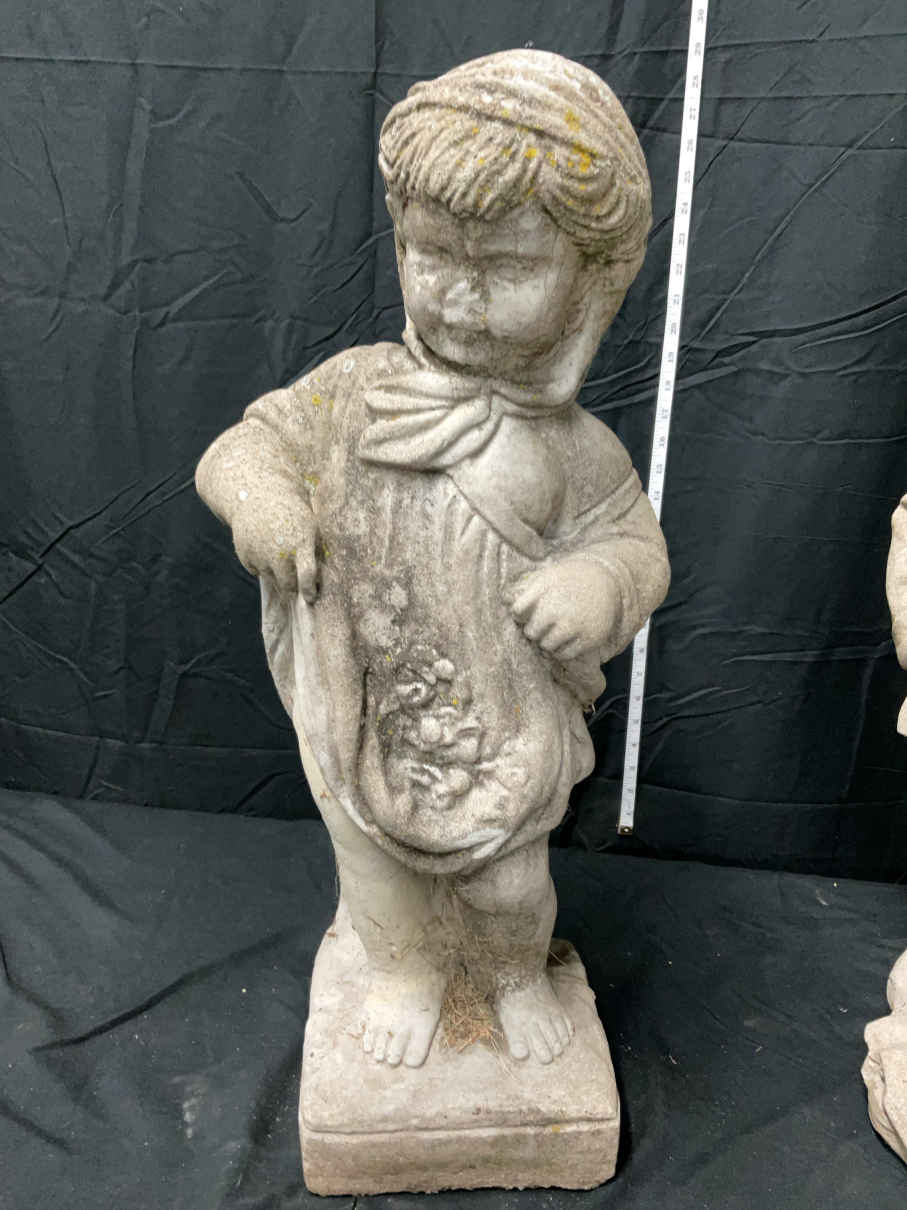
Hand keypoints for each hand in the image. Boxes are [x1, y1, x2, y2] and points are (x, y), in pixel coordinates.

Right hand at [231, 488, 318, 601]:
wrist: (257, 493)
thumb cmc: (292, 511)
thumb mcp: (309, 525)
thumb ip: (314, 550)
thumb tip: (322, 580)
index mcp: (300, 541)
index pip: (307, 575)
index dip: (309, 590)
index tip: (310, 597)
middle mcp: (279, 551)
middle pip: (287, 584)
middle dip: (293, 586)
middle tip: (296, 581)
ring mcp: (260, 553)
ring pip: (271, 578)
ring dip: (277, 574)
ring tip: (279, 553)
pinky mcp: (245, 555)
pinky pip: (256, 570)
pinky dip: (261, 565)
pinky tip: (264, 547)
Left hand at [506, 556, 620, 660]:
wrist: (606, 579)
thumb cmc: (570, 579)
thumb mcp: (547, 576)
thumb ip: (526, 589)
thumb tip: (503, 599)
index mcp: (545, 589)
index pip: (517, 611)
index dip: (519, 615)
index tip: (527, 613)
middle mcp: (558, 607)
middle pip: (531, 632)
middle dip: (534, 630)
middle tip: (543, 625)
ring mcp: (574, 624)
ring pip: (546, 646)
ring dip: (546, 642)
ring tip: (554, 633)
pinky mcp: (588, 638)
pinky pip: (564, 655)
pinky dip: (561, 651)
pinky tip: (565, 640)